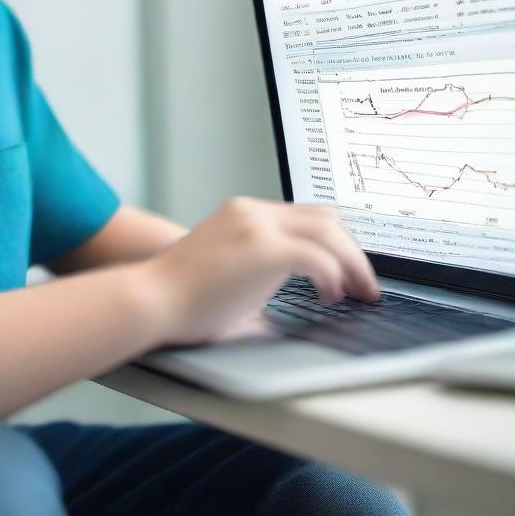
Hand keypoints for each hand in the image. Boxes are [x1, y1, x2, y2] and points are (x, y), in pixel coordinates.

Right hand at [140, 195, 379, 345]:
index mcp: (243, 213)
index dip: (335, 243)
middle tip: (364, 284)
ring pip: (329, 231)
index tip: (348, 270)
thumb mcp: (229, 275)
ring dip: (352, 262)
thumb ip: (262, 276)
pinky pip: (318, 256)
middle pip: (325, 217)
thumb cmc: (182, 299)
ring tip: (357, 292)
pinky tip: (331, 296)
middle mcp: (252, 211)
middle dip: (351, 251)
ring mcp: (257, 226)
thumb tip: (295, 304)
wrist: (151, 299)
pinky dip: (334, 276)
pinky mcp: (262, 249)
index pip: (306, 216)